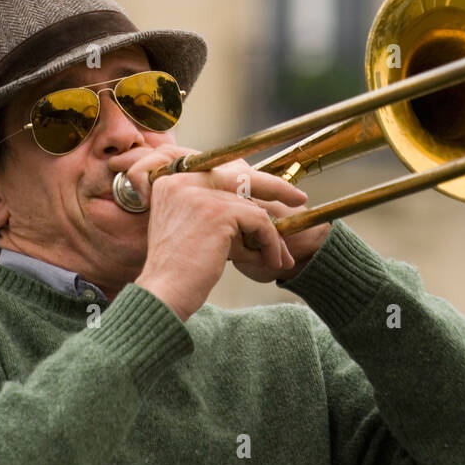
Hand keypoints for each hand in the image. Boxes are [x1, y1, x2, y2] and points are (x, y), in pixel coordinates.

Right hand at [125, 148, 313, 320]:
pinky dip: (270, 242)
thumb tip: (259, 209)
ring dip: (270, 234)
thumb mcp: (196, 230)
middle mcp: (183, 180)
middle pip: (241, 175)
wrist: (164, 294)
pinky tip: (271, 261)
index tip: (277, 189)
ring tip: (277, 258)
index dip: (251, 178)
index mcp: (172, 180)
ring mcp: (200, 193)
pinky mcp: (217, 212)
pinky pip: (258, 220)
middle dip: (275, 186)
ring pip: (253, 205)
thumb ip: (220, 213)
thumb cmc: (179, 271)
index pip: (221, 170)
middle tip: (299, 199)